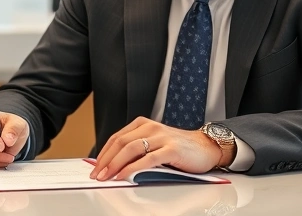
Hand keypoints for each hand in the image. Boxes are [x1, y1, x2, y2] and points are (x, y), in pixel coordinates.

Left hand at [89, 117, 220, 180]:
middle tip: (96, 174)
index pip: (116, 138)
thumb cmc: (179, 148)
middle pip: (120, 142)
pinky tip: (124, 175)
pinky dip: (132, 168)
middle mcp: (150, 127)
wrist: (206, 147)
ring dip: (115, 164)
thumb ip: (137, 150)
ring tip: (107, 176)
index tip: (95, 167)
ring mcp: (161, 137)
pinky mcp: (171, 149)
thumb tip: (113, 165)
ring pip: (131, 149)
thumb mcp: (154, 144)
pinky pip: (147, 159)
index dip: (103, 153)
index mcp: (143, 124)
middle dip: (105, 160)